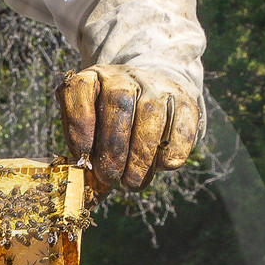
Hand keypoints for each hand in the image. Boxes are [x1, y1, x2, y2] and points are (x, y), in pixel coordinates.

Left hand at [58, 65, 200, 196]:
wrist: (154, 94)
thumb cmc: (113, 123)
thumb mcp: (91, 128)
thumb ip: (85, 152)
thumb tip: (87, 188)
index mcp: (93, 78)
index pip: (80, 89)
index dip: (79, 123)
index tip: (81, 153)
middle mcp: (125, 76)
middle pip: (119, 103)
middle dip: (112, 147)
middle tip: (109, 177)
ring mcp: (158, 86)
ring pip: (150, 114)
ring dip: (140, 155)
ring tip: (131, 182)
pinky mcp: (186, 102)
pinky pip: (181, 126)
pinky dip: (171, 151)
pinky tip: (161, 167)